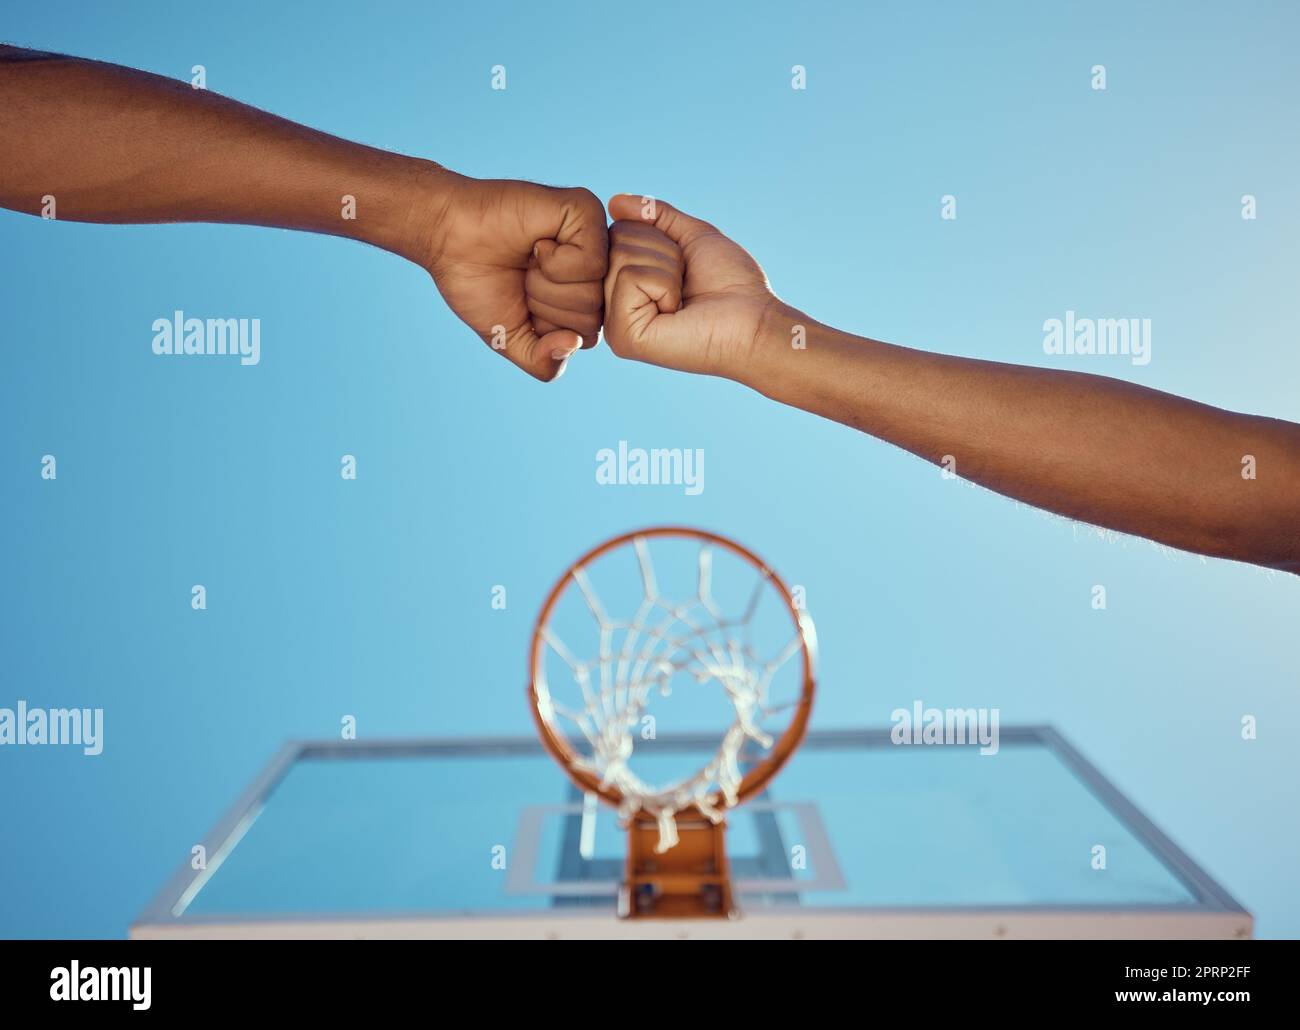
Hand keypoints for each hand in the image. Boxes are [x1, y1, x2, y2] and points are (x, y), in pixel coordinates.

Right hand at [421, 171, 607, 380]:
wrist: (448, 238)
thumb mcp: (510, 340)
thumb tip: (574, 343)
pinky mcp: (586, 212)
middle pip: (592, 319)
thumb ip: (544, 362)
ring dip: (545, 284)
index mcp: (582, 297)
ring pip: (592, 294)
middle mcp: (596, 270)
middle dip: (545, 307)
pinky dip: (555, 262)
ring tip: (528, 260)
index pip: (587, 339)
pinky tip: (537, 243)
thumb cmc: (477, 284)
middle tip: (523, 276)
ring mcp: (594, 240)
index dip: (546, 328)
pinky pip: (591, 263)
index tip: (523, 300)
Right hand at [601, 194, 778, 377]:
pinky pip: (629, 277)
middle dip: (663, 252)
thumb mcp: (691, 237)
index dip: (659, 237)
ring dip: (668, 269)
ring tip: (683, 300)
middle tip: (687, 285)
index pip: (618, 231)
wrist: (754, 320)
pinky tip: (677, 312)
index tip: (685, 267)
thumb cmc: (731, 283)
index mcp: (626, 287)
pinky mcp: (623, 336)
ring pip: (622, 257)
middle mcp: (613, 307)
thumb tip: (614, 202)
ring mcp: (615, 325)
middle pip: (617, 241)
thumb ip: (655, 216)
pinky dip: (664, 285)